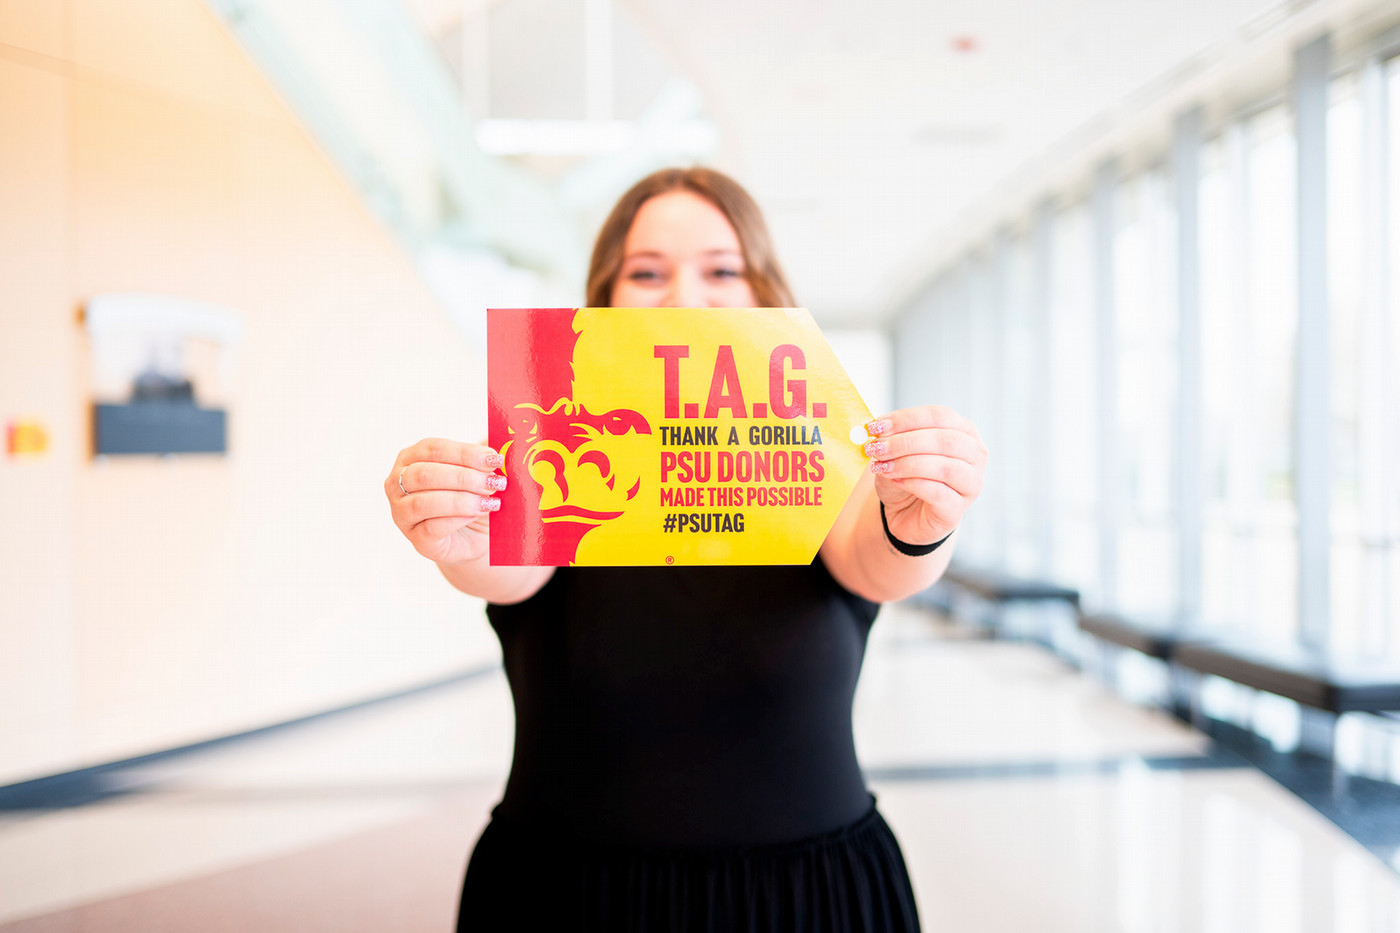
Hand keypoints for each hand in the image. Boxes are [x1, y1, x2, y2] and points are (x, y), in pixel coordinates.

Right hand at [386, 438, 506, 566]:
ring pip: (424, 502)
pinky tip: (479, 514)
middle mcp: (397, 484)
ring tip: (491, 501)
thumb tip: (502, 436)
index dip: (464, 452)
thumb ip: (483, 456)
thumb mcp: (479, 472)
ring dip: (463, 499)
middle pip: (425, 474)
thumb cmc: (473, 498)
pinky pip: (433, 527)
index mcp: (410, 458)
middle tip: (496, 482)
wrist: (476, 538)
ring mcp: (402, 515)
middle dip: (465, 477)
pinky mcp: (417, 541)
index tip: (494, 459)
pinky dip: (459, 519)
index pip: (432, 449)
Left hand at [863, 406, 986, 546]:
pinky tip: (894, 480)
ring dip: (908, 464)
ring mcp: (971, 484)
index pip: (939, 416)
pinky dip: (912, 484)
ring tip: (882, 465)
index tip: (877, 425)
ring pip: (945, 467)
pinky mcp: (957, 510)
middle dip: (906, 442)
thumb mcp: (896, 451)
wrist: (904, 512)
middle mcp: (975, 455)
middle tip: (876, 447)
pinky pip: (937, 493)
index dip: (906, 419)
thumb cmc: (905, 475)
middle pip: (945, 440)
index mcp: (963, 430)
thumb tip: (878, 429)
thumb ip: (891, 438)